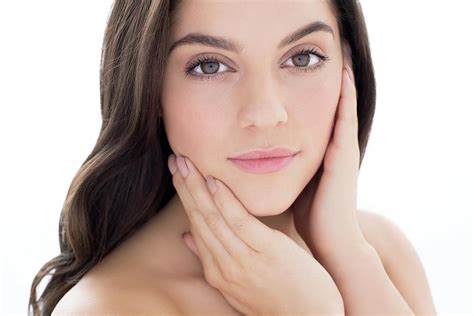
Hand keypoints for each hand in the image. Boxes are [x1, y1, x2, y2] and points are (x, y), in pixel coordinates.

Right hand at [168, 155, 343, 314]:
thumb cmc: (279, 300)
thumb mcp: (238, 286)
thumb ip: (213, 260)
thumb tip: (188, 237)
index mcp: (218, 272)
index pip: (196, 228)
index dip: (185, 199)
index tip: (178, 175)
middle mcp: (225, 266)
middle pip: (199, 219)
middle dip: (185, 187)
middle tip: (175, 160)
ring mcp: (244, 260)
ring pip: (213, 218)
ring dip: (197, 188)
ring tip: (186, 163)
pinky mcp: (268, 252)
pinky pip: (240, 222)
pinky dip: (225, 201)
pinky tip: (215, 181)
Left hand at [291, 57, 368, 260]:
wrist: (330, 242)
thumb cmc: (308, 218)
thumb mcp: (290, 186)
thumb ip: (280, 170)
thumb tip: (253, 162)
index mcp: (316, 154)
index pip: (311, 116)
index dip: (306, 94)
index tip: (299, 70)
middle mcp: (331, 148)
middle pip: (328, 106)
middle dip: (323, 80)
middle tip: (320, 51)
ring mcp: (341, 150)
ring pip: (340, 106)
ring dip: (340, 80)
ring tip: (339, 50)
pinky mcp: (345, 155)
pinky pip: (346, 118)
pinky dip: (347, 95)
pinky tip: (344, 72)